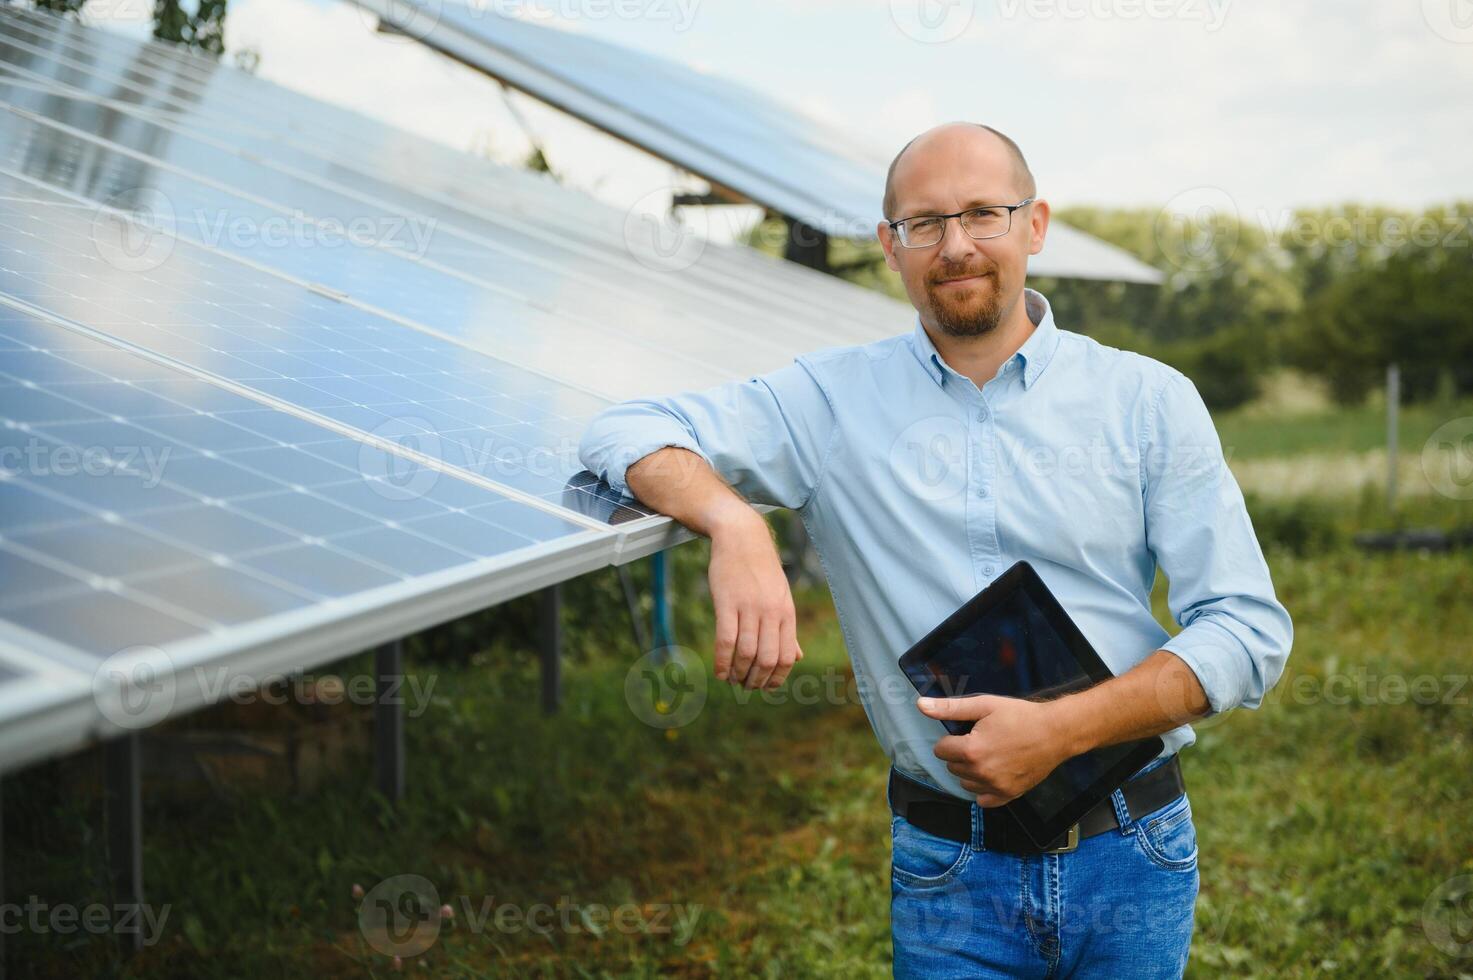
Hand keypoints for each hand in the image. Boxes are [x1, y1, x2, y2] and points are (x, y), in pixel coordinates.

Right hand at [707, 510, 802, 689]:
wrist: (742, 536)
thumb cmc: (761, 569)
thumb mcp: (781, 597)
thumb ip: (787, 629)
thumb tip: (796, 658)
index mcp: (786, 612)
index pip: (786, 656)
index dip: (776, 678)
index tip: (766, 687)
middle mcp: (771, 612)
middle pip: (767, 659)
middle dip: (756, 680)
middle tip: (746, 686)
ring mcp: (749, 607)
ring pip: (746, 653)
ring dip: (738, 673)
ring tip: (732, 679)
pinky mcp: (727, 602)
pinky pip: (726, 640)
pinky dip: (722, 661)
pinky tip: (719, 671)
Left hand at [918, 694, 1072, 806]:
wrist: (1056, 732)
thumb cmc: (1020, 716)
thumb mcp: (983, 705)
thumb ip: (950, 708)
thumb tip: (920, 705)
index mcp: (971, 751)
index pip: (941, 750)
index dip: (952, 739)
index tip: (968, 732)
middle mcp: (981, 773)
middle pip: (952, 767)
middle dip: (961, 754)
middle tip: (982, 740)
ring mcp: (995, 787)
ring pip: (965, 783)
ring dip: (970, 771)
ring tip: (990, 754)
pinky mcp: (1009, 795)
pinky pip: (983, 800)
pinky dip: (984, 789)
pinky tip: (993, 773)